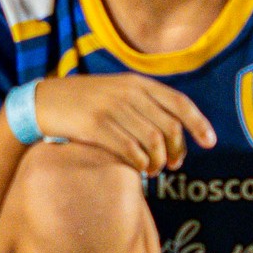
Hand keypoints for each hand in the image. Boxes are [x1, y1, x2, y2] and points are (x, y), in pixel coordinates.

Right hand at [29, 73, 215, 171]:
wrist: (42, 101)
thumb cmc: (83, 100)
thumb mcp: (115, 90)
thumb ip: (143, 102)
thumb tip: (175, 129)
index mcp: (136, 82)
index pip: (179, 103)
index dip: (199, 124)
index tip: (210, 143)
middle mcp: (127, 93)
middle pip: (168, 127)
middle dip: (177, 150)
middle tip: (174, 165)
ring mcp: (111, 108)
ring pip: (152, 141)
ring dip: (158, 161)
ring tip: (154, 170)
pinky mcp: (95, 125)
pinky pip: (129, 150)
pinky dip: (139, 163)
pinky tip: (139, 169)